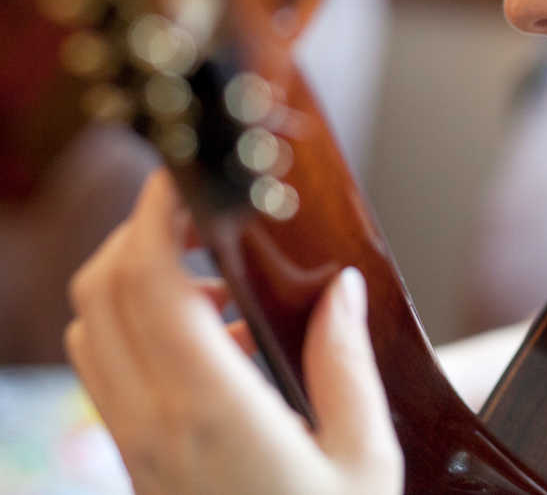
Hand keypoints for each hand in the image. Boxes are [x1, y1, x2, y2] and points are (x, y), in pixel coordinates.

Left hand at [65, 170, 402, 494]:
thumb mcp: (362, 457)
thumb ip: (345, 362)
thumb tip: (342, 287)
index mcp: (211, 411)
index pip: (151, 282)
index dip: (159, 214)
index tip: (188, 176)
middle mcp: (153, 422)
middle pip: (104, 291)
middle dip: (142, 231)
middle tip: (205, 213)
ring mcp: (134, 444)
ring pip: (94, 327)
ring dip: (138, 279)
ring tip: (217, 280)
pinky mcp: (136, 459)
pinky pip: (110, 369)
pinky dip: (140, 325)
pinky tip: (215, 341)